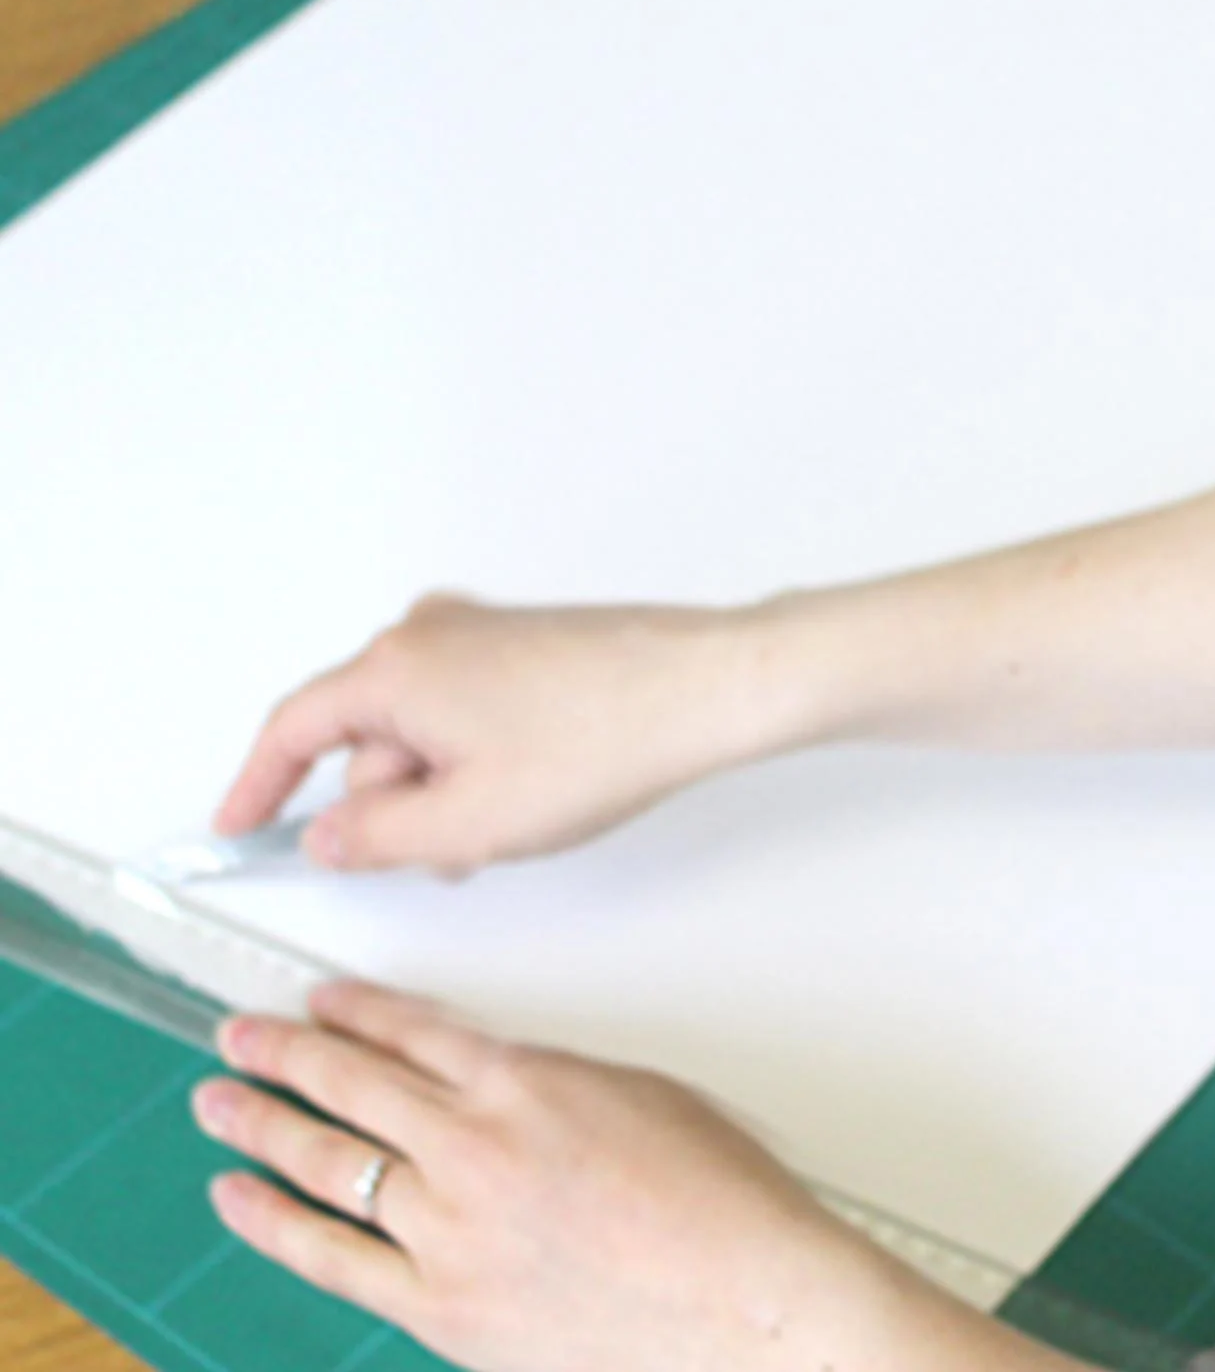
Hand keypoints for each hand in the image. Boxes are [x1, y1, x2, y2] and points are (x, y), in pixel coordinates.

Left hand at [193, 984, 929, 1371]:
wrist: (742, 1302)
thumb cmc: (720, 1207)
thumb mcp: (644, 1099)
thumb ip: (555, 1086)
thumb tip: (505, 1088)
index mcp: (528, 1083)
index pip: (414, 1032)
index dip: (357, 1012)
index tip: (320, 1002)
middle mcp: (474, 1146)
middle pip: (353, 1083)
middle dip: (285, 1053)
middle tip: (241, 1035)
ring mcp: (448, 1228)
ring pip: (329, 1162)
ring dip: (262, 1124)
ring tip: (219, 1103)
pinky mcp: (439, 1303)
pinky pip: (330, 1254)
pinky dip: (273, 1223)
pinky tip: (237, 1198)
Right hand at [216, 596, 789, 876]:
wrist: (708, 689)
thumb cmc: (604, 739)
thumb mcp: (466, 823)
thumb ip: (375, 838)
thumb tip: (330, 834)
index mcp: (395, 667)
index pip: (293, 729)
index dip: (257, 786)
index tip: (239, 827)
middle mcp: (429, 632)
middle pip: (368, 740)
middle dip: (400, 807)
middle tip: (461, 850)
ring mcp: (482, 633)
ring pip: (425, 735)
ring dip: (450, 792)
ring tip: (521, 817)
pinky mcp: (525, 645)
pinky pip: (470, 715)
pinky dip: (484, 763)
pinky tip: (540, 790)